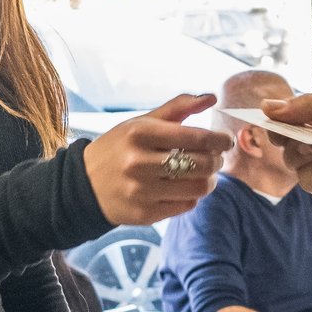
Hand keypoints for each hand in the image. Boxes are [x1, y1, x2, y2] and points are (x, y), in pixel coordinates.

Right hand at [82, 94, 233, 225]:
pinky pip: (186, 205)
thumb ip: (178, 108)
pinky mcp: (144, 213)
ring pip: (198, 188)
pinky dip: (193, 196)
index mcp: (139, 134)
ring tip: (205, 175)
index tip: (226, 141)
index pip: (196, 137)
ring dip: (209, 181)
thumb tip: (212, 97)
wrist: (84, 184)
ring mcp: (141, 191)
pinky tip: (184, 187)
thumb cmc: (119, 148)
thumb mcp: (141, 123)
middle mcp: (138, 162)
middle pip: (202, 164)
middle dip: (217, 161)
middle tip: (216, 158)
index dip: (220, 140)